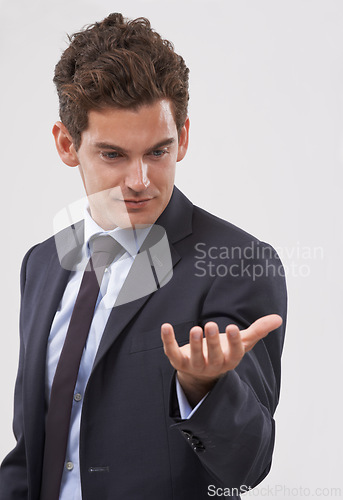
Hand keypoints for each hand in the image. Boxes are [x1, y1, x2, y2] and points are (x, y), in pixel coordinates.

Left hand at [161, 314, 281, 406]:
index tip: (233, 328)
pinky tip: (166, 327)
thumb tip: (278, 318)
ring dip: (194, 344)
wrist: (201, 373)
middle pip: (214, 356)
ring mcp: (195, 365)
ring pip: (194, 358)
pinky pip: (172, 352)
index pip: (234, 353)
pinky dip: (168, 340)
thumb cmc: (223, 352)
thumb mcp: (241, 342)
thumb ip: (258, 330)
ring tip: (195, 329)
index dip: (234, 342)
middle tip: (211, 325)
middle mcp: (213, 365)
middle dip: (213, 341)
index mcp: (229, 360)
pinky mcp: (179, 362)